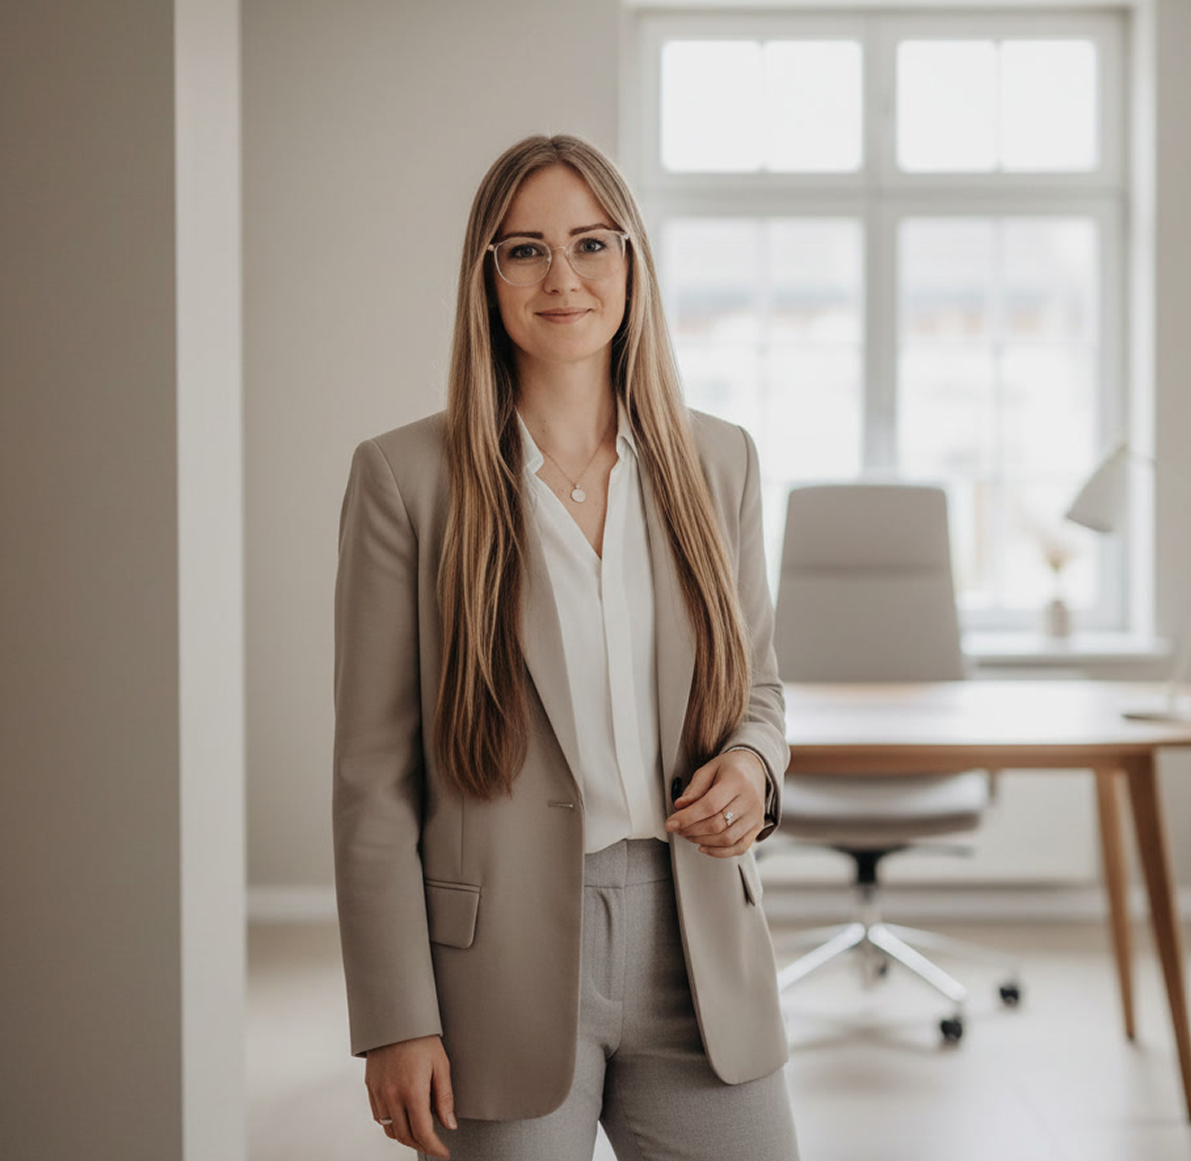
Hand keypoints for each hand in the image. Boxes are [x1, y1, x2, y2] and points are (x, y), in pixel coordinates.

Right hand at [364, 1034, 455, 1156]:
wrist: (395, 1017)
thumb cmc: (421, 1038)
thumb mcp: (441, 1065)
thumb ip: (445, 1098)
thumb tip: (450, 1125)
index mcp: (412, 1091)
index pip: (422, 1133)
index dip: (434, 1147)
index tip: (443, 1152)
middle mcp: (392, 1095)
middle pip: (405, 1136)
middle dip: (421, 1145)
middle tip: (434, 1144)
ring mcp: (378, 1092)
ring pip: (389, 1129)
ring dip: (405, 1136)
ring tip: (420, 1132)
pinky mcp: (370, 1087)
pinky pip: (378, 1116)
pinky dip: (390, 1123)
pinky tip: (402, 1117)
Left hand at [664, 749, 766, 856]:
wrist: (755, 769)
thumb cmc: (730, 769)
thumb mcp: (709, 769)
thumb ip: (694, 788)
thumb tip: (680, 806)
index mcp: (737, 781)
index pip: (710, 805)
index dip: (688, 817)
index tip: (671, 823)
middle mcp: (749, 800)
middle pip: (717, 824)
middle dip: (691, 830)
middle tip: (677, 828)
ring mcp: (755, 816)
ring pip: (727, 839)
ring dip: (702, 841)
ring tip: (688, 834)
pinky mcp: (757, 827)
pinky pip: (739, 847)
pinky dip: (719, 852)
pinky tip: (704, 846)